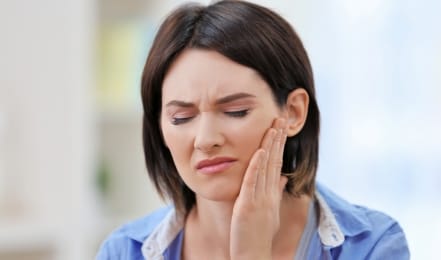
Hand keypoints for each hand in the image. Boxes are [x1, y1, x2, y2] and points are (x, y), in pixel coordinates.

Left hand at [230, 118, 288, 259]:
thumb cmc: (258, 234)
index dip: (279, 144)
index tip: (281, 126)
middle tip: (281, 117)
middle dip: (278, 138)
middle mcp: (268, 194)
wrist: (254, 256)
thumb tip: (283, 177)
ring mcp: (259, 199)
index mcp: (271, 193)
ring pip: (266, 168)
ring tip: (273, 126)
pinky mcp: (248, 206)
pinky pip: (253, 183)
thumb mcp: (270, 211)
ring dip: (269, 146)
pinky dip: (256, 167)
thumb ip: (276, 192)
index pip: (277, 163)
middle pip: (274, 160)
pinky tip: (259, 151)